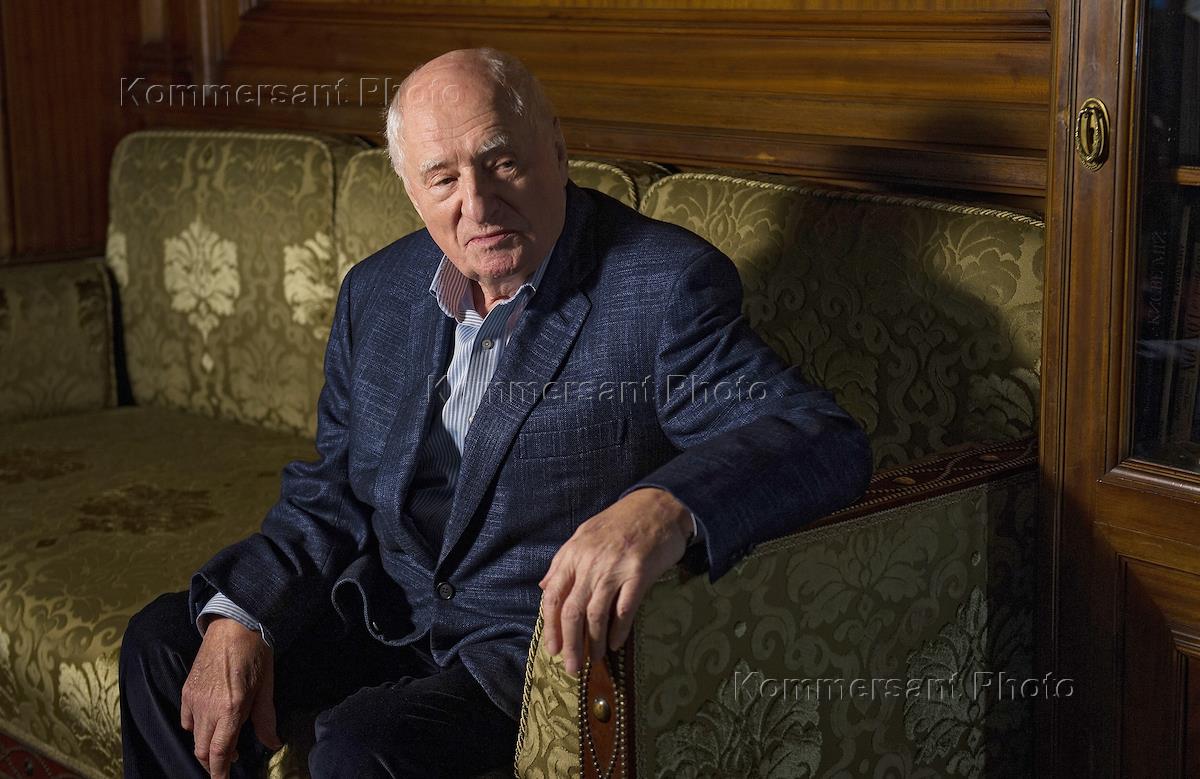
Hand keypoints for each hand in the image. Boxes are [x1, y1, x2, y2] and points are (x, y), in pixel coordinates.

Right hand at [181, 617, 280, 777]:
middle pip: (203, 751)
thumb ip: (266, 720)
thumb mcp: (266, 688)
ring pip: (194, 738)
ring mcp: (193, 700)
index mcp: (231, 708)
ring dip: (207, 747)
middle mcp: (208, 708)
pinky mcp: (186, 691)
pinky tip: (210, 724)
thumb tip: (273, 744)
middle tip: (229, 764)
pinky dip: (197, 729)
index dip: (220, 773)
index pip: (220, 753)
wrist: (234, 625)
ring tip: (224, 743)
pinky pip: (186, 721)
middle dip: (214, 764)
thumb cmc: (255, 654)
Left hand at [538, 487, 691, 673]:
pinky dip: (618, 630)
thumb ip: (563, 562)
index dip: (550, 627)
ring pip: (596, 615)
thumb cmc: (621, 521)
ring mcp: (615, 568)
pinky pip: (625, 609)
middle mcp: (590, 563)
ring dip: (593, 643)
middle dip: (570, 644)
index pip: (552, 596)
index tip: (552, 649)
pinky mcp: (639, 574)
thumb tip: (544, 587)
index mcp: (573, 554)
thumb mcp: (584, 535)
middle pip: (572, 612)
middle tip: (570, 667)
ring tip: (594, 660)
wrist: (658, 505)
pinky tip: (615, 644)